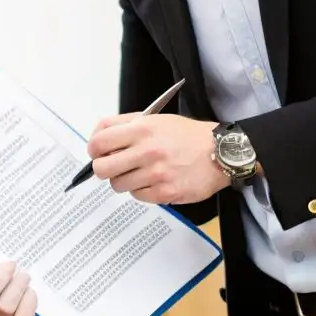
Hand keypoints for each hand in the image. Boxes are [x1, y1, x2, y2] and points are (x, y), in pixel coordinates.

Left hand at [86, 114, 227, 204]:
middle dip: (104, 168)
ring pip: (118, 184)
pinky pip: (137, 196)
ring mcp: (155, 174)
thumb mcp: (157, 119)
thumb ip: (127, 125)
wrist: (221, 152)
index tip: (98, 152)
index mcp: (142, 129)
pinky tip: (155, 181)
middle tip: (115, 166)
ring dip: (125, 180)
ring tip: (140, 173)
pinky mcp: (165, 192)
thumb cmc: (188, 135)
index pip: (99, 141)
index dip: (93, 149)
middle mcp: (146, 151)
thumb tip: (100, 137)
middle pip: (101, 168)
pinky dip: (142, 190)